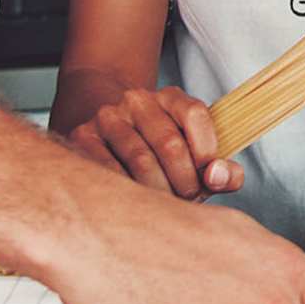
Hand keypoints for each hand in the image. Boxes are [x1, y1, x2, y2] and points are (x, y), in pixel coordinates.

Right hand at [66, 85, 242, 199]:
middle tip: (189, 201)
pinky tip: (139, 204)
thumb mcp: (197, 153)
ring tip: (168, 206)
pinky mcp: (82, 138)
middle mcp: (139, 100)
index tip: (210, 177)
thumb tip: (218, 177)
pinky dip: (130, 193)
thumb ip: (222, 169)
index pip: (195, 114)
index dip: (207, 151)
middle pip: (169, 143)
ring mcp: (108, 118)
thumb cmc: (164, 153)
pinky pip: (110, 172)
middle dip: (185, 181)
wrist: (114, 134)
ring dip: (160, 192)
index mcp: (171, 96)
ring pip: (140, 161)